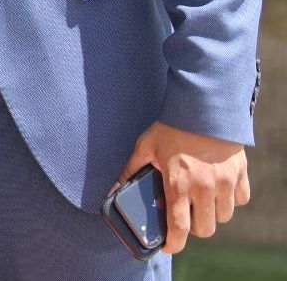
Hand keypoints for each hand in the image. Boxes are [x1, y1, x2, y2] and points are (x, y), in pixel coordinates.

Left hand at [118, 120, 249, 253]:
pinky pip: (240, 200)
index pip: (179, 228)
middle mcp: (204, 188)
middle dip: (194, 228)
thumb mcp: (145, 146)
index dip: (175, 244)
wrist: (204, 107)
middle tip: (185, 217)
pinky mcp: (240, 174)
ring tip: (201, 201)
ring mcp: (225, 182)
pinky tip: (219, 189)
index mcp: (178, 184)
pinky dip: (231, 199)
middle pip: (205, 229)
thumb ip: (131, 170)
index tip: (169, 247)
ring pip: (223, 217)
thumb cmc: (172, 127)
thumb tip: (113, 189)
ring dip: (212, 214)